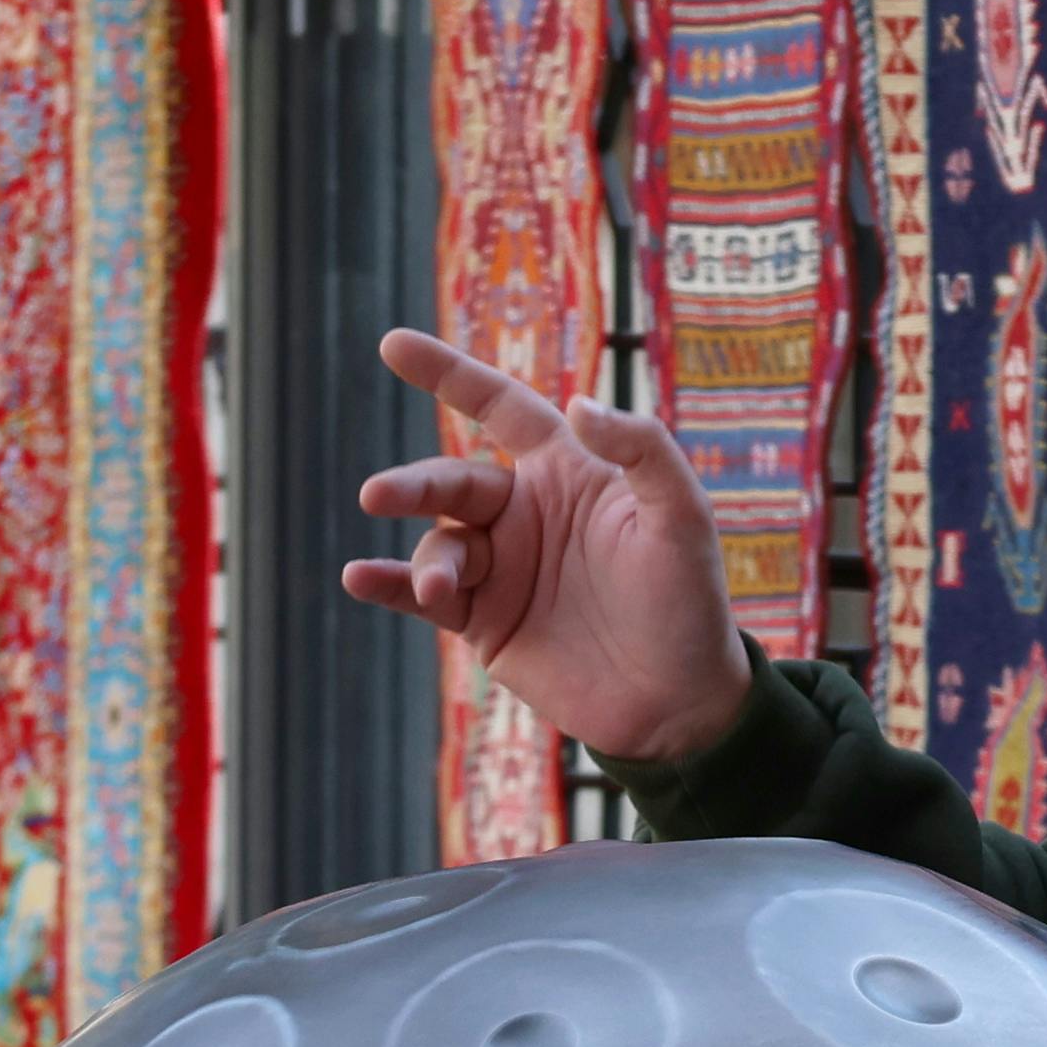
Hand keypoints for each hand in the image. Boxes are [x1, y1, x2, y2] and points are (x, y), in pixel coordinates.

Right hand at [341, 328, 751, 768]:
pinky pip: (422, 596)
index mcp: (567, 471)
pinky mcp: (485, 622)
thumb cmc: (688, 599)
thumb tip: (578, 403)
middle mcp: (526, 513)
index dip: (448, 374)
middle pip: (452, 482)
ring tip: (439, 589)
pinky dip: (387, 585)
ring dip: (426, 559)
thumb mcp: (681, 515)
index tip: (392, 345)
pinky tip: (358, 577)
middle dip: (414, 484)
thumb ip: (641, 450)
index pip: (498, 407)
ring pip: (439, 544)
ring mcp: (501, 569)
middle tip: (379, 494)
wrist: (678, 700)